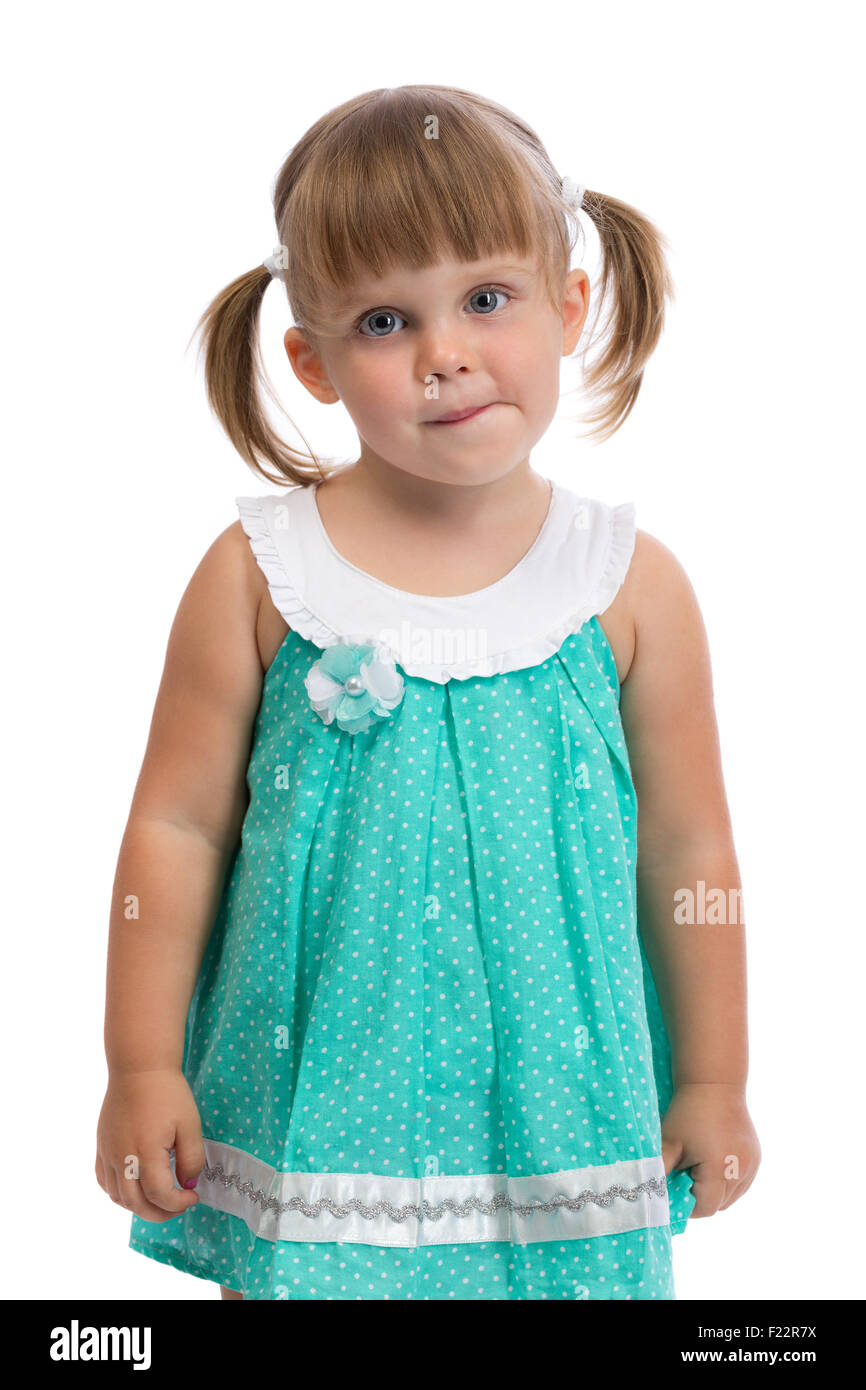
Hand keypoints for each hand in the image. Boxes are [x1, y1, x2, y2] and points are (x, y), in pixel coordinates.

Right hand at [95, 1068, 205, 1222]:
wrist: (138, 1068)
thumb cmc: (168, 1093)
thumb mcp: (190, 1124)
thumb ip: (192, 1159)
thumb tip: (188, 1184)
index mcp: (146, 1152)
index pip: (159, 1195)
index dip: (178, 1202)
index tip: (193, 1195)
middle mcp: (122, 1157)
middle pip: (136, 1204)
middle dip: (160, 1213)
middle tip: (179, 1206)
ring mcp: (107, 1153)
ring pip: (117, 1197)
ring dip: (139, 1207)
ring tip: (160, 1200)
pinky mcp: (101, 1147)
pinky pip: (104, 1182)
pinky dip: (120, 1194)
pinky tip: (136, 1189)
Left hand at [662, 1083, 760, 1218]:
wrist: (714, 1084)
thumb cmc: (688, 1113)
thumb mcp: (669, 1144)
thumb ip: (659, 1173)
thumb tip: (651, 1195)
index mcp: (719, 1170)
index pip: (705, 1209)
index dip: (688, 1205)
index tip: (675, 1189)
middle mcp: (741, 1171)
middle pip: (719, 1205)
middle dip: (701, 1198)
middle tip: (684, 1177)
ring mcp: (752, 1164)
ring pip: (732, 1196)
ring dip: (716, 1192)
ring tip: (699, 1169)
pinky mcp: (756, 1157)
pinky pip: (742, 1183)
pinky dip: (728, 1182)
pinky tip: (714, 1165)